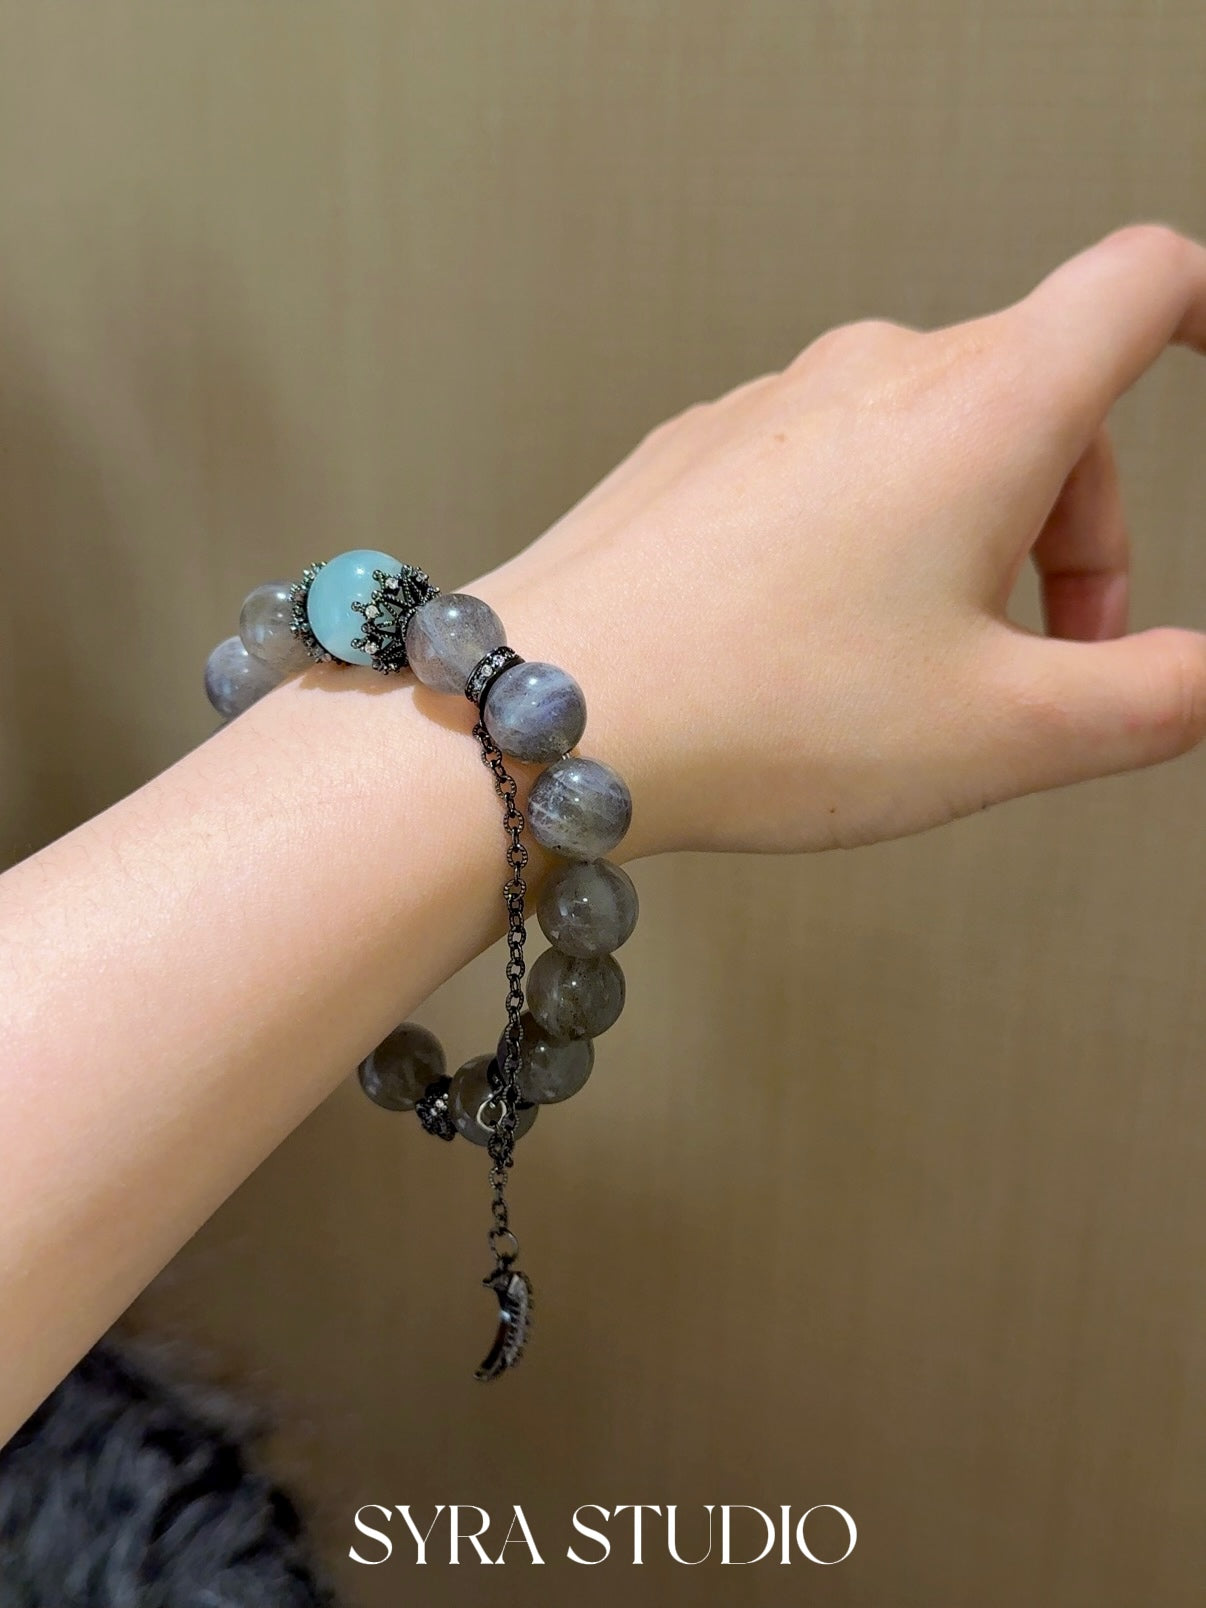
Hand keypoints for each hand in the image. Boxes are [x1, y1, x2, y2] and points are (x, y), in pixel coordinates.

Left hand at [474, 225, 1205, 856]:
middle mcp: (873, 375)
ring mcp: (771, 403)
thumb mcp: (1000, 733)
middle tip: (1047, 656)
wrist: (542, 714)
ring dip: (968, 535)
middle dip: (1076, 527)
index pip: (1138, 288)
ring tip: (919, 665)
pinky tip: (815, 640)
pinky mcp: (699, 449)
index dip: (1200, 310)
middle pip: (1041, 395)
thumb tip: (1196, 678)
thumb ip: (1144, 700)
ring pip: (928, 434)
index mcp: (980, 411)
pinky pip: (825, 462)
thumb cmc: (756, 712)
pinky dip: (866, 532)